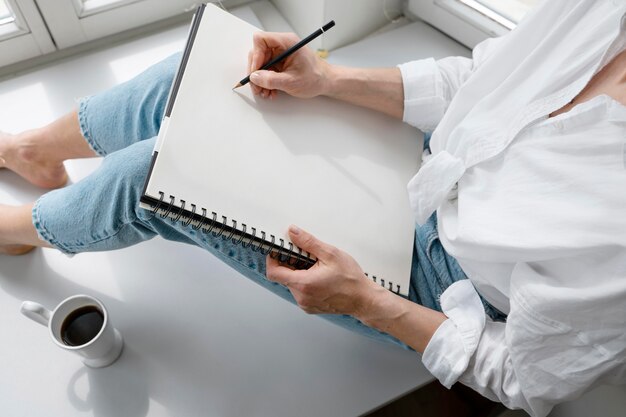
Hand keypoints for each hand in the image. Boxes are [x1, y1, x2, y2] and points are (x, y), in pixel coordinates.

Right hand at [247, 32, 330, 98]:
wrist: (325, 82)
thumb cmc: (315, 78)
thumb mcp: (291, 82)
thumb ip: (271, 80)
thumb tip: (254, 77)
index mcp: (286, 42)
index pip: (261, 40)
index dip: (255, 55)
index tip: (257, 71)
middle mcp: (281, 45)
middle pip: (257, 53)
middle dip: (256, 72)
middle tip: (257, 87)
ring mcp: (280, 55)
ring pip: (260, 64)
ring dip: (260, 80)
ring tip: (265, 92)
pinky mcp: (280, 63)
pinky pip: (266, 70)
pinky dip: (266, 82)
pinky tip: (270, 91)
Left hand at [265, 225, 380, 315]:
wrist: (363, 299)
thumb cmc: (350, 279)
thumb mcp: (330, 254)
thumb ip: (308, 242)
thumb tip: (293, 232)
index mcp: (303, 283)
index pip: (273, 272)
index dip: (272, 259)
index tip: (278, 251)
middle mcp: (301, 297)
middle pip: (284, 277)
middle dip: (290, 264)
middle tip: (306, 257)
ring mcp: (305, 304)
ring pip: (292, 284)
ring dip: (299, 274)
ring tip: (317, 268)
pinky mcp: (310, 307)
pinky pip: (300, 292)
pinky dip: (305, 283)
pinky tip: (320, 278)